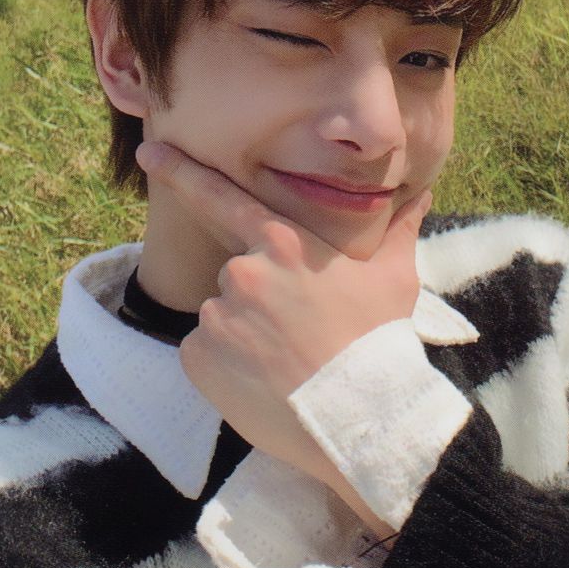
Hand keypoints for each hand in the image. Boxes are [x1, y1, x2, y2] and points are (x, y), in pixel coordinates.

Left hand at [136, 142, 430, 527]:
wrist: (360, 416)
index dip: (181, 170)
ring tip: (286, 361)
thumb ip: (397, 230)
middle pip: (238, 274)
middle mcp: (242, 272)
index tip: (148, 150)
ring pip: (222, 315)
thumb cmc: (378, 341)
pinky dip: (226, 366)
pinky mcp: (198, 359)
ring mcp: (217, 316)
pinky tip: (264, 381)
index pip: (222, 197)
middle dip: (261, 296)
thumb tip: (421, 194)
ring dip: (245, 333)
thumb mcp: (394, 279)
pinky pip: (204, 354)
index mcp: (283, 244)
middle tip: (300, 331)